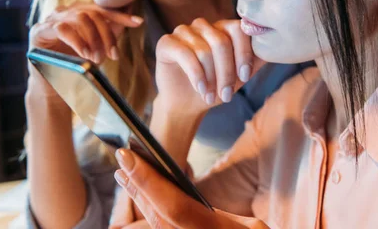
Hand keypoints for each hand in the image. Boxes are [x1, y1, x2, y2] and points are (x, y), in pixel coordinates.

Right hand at [27, 2, 143, 101]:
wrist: (51, 85)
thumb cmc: (75, 64)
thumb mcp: (97, 48)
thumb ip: (111, 33)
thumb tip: (134, 20)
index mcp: (80, 12)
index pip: (104, 10)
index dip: (122, 16)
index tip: (139, 22)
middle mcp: (66, 11)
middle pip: (93, 13)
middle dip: (107, 35)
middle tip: (113, 55)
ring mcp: (51, 19)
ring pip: (79, 18)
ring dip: (93, 38)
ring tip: (97, 58)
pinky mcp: (40, 31)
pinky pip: (61, 29)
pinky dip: (76, 40)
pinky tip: (84, 54)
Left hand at [114, 149, 246, 228]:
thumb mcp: (254, 228)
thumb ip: (220, 214)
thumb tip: (181, 194)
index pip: (175, 206)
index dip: (148, 181)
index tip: (128, 157)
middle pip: (158, 217)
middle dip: (138, 188)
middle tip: (123, 161)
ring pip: (155, 228)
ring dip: (138, 201)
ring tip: (125, 177)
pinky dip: (149, 216)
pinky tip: (141, 202)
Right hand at [155, 19, 264, 113]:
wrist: (188, 104)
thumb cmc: (216, 86)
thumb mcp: (240, 75)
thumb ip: (256, 60)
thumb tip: (279, 48)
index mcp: (223, 28)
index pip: (239, 30)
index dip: (244, 54)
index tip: (245, 77)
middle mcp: (204, 26)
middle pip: (221, 42)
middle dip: (227, 72)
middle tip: (227, 95)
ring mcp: (184, 32)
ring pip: (204, 50)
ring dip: (211, 78)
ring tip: (212, 96)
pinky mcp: (167, 42)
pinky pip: (185, 54)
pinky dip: (196, 75)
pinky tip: (200, 89)